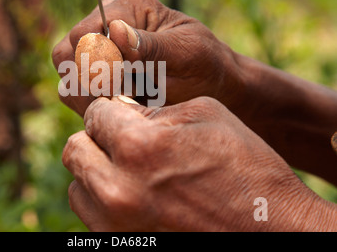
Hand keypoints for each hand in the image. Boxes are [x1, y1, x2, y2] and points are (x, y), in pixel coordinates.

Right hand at [52, 0, 243, 115]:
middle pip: (66, 53)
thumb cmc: (204, 65)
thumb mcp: (186, 53)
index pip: (84, 33)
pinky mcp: (95, 74)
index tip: (123, 83)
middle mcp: (106, 23)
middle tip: (125, 95)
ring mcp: (97, 50)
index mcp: (129, 7)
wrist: (208, 87)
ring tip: (127, 101)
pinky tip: (120, 107)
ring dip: (91, 96)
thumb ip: (152, 45)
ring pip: (67, 76)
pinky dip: (91, 105)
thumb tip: (114, 30)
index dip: (97, 63)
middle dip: (91, 81)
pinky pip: (73, 93)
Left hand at [62, 96, 335, 230]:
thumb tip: (122, 111)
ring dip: (97, 171)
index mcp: (138, 146)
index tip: (122, 114)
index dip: (111, 110)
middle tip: (122, 139)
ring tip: (130, 170)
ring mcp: (116, 225)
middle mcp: (117, 189)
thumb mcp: (205, 115)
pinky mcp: (120, 244)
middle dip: (97, 138)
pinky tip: (134, 194)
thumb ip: (153, 109)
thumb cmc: (245, 169)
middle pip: (75, 149)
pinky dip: (103, 199)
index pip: (94, 114)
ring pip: (78, 184)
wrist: (272, 231)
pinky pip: (91, 214)